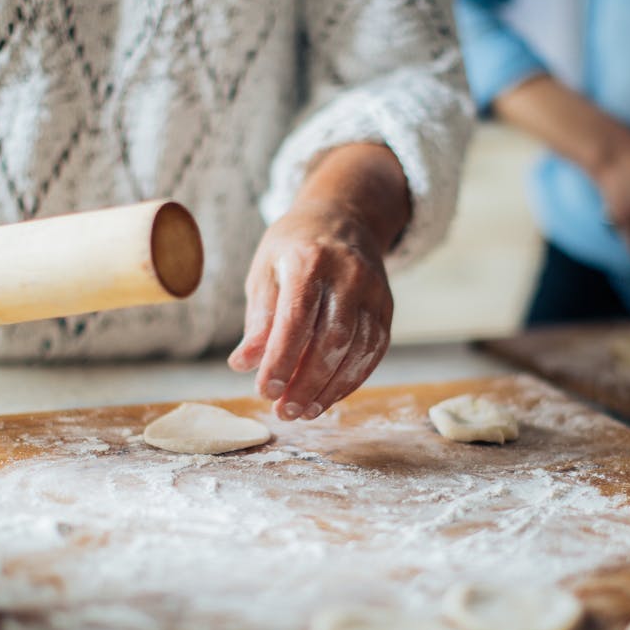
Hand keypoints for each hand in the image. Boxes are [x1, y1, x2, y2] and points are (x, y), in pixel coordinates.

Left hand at [228, 201, 392, 420]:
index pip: (298, 316)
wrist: (344, 218)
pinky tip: (326, 398)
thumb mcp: (266, 272)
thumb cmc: (294, 249)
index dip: (282, 357)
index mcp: (310, 260)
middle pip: (332, 338)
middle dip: (306, 382)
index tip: (265, 390)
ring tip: (302, 411)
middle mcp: (349, 274)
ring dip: (329, 388)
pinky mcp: (386, 308)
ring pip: (357, 350)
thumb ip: (259, 319)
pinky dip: (350, 381)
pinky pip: (373, 352)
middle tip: (282, 410)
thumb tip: (242, 364)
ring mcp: (373, 292)